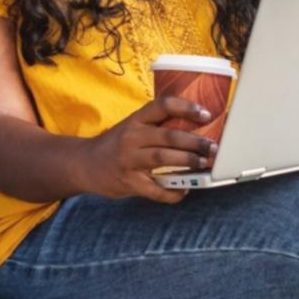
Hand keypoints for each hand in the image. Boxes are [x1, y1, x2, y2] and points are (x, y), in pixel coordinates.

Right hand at [81, 97, 218, 203]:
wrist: (85, 164)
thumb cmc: (117, 144)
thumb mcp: (132, 127)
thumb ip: (156, 126)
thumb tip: (196, 129)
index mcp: (136, 119)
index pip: (162, 105)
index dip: (186, 108)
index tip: (206, 114)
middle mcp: (132, 136)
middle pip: (169, 135)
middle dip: (195, 142)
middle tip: (213, 147)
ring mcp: (129, 159)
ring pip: (164, 158)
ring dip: (188, 161)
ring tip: (203, 164)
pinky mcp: (128, 181)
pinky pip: (155, 189)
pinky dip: (172, 192)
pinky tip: (183, 191)